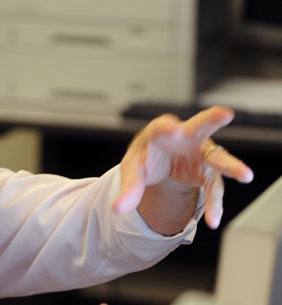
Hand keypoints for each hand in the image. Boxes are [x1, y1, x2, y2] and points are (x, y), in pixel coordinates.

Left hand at [113, 106, 253, 228]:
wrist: (160, 161)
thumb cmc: (146, 157)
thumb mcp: (133, 170)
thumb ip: (128, 189)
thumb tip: (118, 209)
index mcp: (160, 132)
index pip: (162, 127)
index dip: (166, 127)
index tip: (173, 128)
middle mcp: (186, 137)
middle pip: (200, 125)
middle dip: (211, 119)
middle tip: (225, 114)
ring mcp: (201, 153)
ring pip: (218, 157)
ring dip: (232, 166)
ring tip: (245, 175)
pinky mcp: (209, 170)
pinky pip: (213, 187)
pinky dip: (213, 204)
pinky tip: (213, 219)